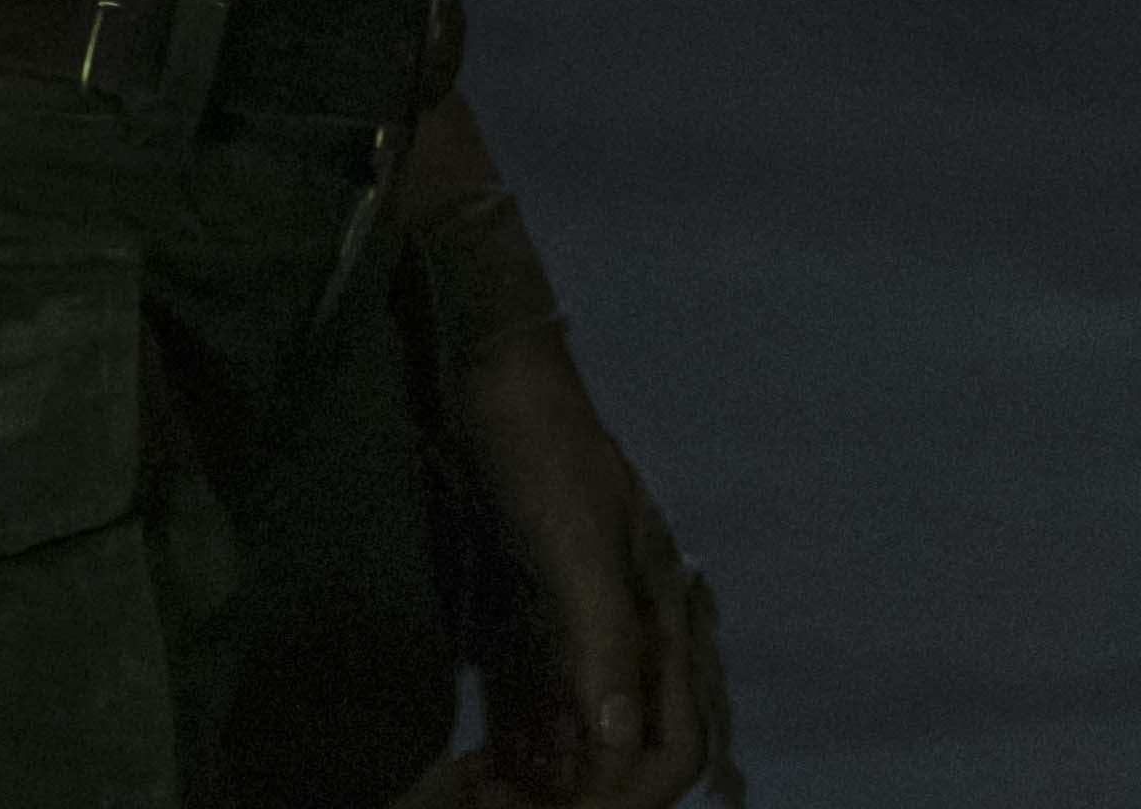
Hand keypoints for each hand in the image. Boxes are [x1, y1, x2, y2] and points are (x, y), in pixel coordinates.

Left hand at [435, 332, 738, 805]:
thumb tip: (616, 747)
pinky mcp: (533, 627)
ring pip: (576, 751)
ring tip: (472, 798)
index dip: (622, 796)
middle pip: (622, 759)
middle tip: (492, 806)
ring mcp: (581, 634)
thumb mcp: (575, 540)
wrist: (486, 374)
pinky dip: (510, 759)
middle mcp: (631, 638)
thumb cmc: (538, 448)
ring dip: (536, 788)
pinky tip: (470, 771)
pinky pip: (535, 720)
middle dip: (574, 799)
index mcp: (661, 620)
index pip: (670, 744)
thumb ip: (604, 638)